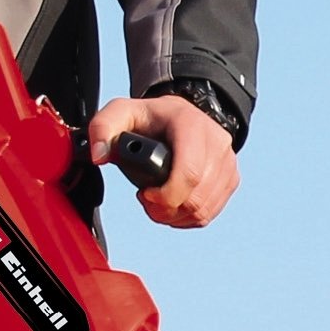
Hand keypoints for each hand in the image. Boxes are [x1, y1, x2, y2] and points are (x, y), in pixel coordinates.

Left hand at [87, 96, 238, 227]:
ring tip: (159, 204)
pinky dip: (189, 218)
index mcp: (190, 125)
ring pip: (203, 210)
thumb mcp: (122, 112)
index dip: (165, 196)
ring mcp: (227, 162)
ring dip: (176, 217)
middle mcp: (216, 142)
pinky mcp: (231, 178)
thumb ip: (102, 128)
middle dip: (166, 210)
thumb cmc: (151, 118)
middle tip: (148, 203)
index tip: (144, 195)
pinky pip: (210, 213)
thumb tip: (98, 155)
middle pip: (195, 198)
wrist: (182, 115)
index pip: (188, 173)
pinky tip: (174, 206)